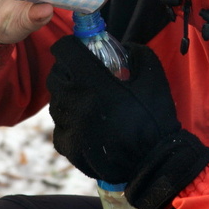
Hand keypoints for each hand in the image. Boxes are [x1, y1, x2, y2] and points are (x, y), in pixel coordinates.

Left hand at [47, 38, 208, 208]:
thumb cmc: (153, 117)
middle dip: (66, 69)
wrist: (152, 162)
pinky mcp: (68, 146)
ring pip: (55, 101)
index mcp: (93, 81)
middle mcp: (74, 101)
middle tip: (83, 72)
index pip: (64, 51)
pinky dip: (69, 121)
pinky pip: (60, 126)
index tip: (78, 48)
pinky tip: (86, 122)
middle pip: (54, 75)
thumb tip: (125, 46)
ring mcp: (69, 125)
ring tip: (87, 99)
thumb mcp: (152, 76)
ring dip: (67, 95)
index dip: (70, 46)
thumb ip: (137, 53)